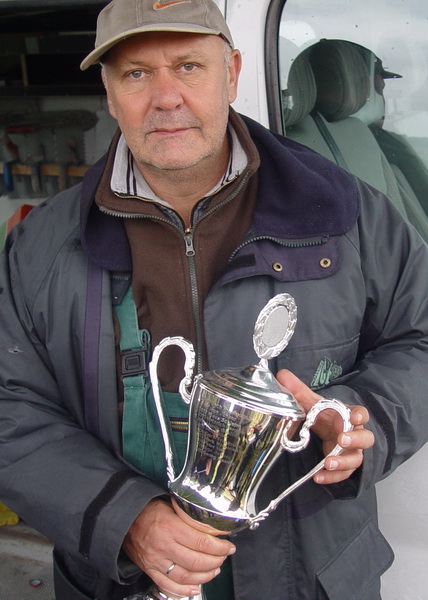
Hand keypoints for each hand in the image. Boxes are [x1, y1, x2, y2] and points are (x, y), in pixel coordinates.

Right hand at [122, 498, 235, 597]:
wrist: (125, 520)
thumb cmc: (149, 511)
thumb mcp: (171, 506)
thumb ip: (189, 516)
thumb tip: (212, 523)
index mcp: (170, 527)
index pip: (202, 542)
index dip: (220, 547)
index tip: (229, 546)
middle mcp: (164, 546)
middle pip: (197, 562)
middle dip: (216, 561)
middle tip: (224, 557)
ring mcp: (156, 561)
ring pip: (186, 577)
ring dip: (205, 576)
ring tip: (214, 570)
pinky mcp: (150, 570)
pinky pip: (169, 586)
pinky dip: (184, 591)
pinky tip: (195, 587)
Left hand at [276, 369, 374, 484]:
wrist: (326, 429)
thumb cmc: (324, 415)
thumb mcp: (312, 403)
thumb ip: (298, 390)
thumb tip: (282, 375)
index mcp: (349, 416)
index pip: (361, 414)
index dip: (359, 415)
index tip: (354, 417)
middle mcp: (355, 434)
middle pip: (365, 438)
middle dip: (355, 440)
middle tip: (341, 440)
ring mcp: (352, 451)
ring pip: (356, 459)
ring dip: (343, 462)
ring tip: (328, 463)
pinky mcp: (344, 466)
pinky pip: (343, 474)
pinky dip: (332, 477)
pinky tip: (319, 477)